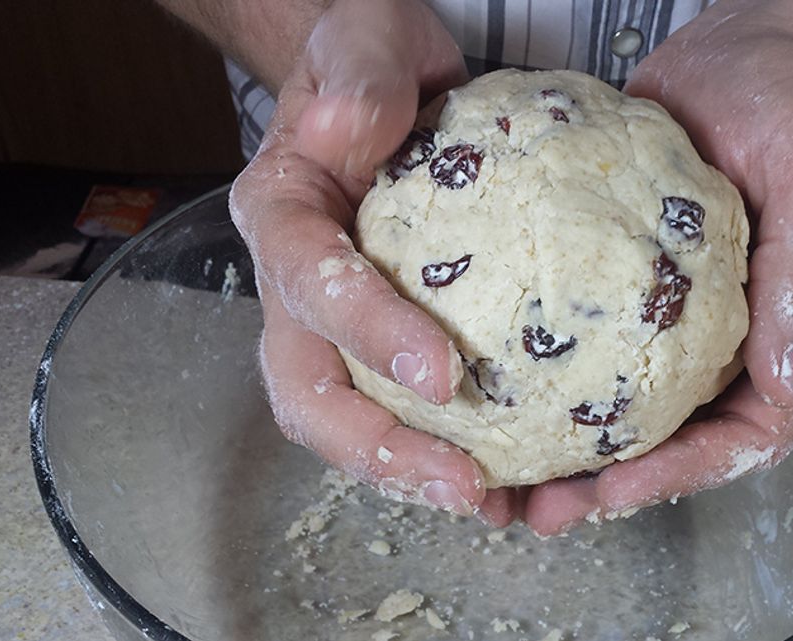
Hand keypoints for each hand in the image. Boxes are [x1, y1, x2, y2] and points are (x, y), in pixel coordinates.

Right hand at [229, 0, 517, 522]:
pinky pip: (404, 406)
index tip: (441, 375)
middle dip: (378, 452)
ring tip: (493, 503)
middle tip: (464, 485)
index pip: (309, 286)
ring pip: (349, 418)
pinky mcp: (387, 336)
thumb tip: (346, 128)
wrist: (382, 80)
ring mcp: (337, 320)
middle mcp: (296, 285)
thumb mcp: (361, 42)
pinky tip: (512, 474)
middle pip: (308, 392)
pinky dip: (448, 447)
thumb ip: (356, 77)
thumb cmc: (366, 60)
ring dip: (412, 473)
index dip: (368, 336)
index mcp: (281, 216)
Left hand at [520, 5, 792, 534]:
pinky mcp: (622, 283)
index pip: (745, 439)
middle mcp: (724, 340)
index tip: (615, 490)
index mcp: (785, 334)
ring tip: (499, 478)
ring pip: (619, 408)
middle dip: (605, 488)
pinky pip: (583, 343)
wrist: (749, 52)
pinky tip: (489, 387)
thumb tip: (785, 380)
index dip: (680, 477)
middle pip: (671, 444)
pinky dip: (542, 378)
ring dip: (562, 451)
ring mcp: (669, 317)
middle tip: (537, 511)